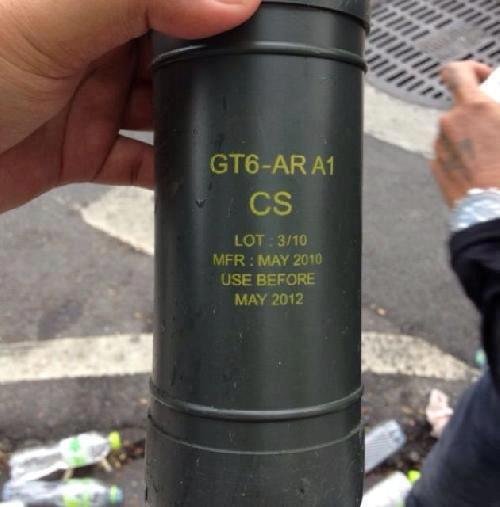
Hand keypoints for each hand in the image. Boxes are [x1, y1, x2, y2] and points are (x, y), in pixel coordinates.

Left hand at [0, 0, 259, 212]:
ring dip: (194, 122)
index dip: (211, 10)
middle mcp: (90, 41)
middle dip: (212, 67)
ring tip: (243, 134)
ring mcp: (87, 99)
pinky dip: (167, 170)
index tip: (263, 28)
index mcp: (85, 0)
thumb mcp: (49, 17)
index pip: (164, 0)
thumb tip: (235, 0)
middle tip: (264, 87)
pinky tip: (199, 175)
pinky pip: (138, 161)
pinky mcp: (82, 150)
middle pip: (170, 50)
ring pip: (160, 109)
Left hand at [431, 60, 499, 206]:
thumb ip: (497, 109)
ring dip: (470, 135)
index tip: (483, 77)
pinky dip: (462, 154)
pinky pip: (449, 152)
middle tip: (497, 126)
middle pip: (461, 107)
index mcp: (473, 108)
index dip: (469, 69)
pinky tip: (480, 168)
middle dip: (479, 112)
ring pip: (455, 131)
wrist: (493, 209)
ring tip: (492, 154)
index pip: (455, 72)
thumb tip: (493, 108)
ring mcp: (439, 146)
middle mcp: (449, 123)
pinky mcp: (435, 166)